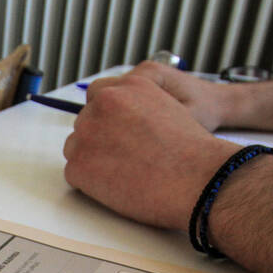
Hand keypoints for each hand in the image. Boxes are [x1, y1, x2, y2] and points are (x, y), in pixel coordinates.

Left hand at [62, 72, 236, 229]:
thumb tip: (122, 121)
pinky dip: (91, 184)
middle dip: (100, 140)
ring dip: (93, 160)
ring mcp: (87, 133)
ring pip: (76, 147)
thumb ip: (140, 107)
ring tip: (125, 174)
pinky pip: (74, 174)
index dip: (108, 119)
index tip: (118, 134)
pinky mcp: (79, 164)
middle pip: (86, 123)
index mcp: (128, 85)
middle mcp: (104, 103)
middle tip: (125, 159)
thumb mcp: (169, 107)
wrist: (197, 179)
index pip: (99, 96)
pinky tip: (117, 186)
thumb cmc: (191, 151)